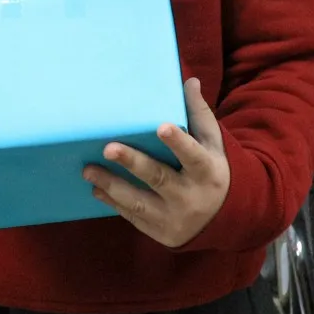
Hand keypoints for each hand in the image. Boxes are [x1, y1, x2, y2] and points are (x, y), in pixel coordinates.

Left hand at [85, 79, 229, 248]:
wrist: (225, 221)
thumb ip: (199, 114)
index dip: (177, 142)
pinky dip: (114, 203)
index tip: (161, 127)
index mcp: (206, 171)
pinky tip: (96, 188)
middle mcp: (190, 197)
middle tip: (108, 148)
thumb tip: (190, 81)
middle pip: (159, 178)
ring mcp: (174, 218)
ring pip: (139, 202)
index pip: (193, 155)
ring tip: (88, 170)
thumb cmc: (212, 170)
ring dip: (112, 185)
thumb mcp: (213, 144)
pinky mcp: (160, 232)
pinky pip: (133, 216)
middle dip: (132, 163)